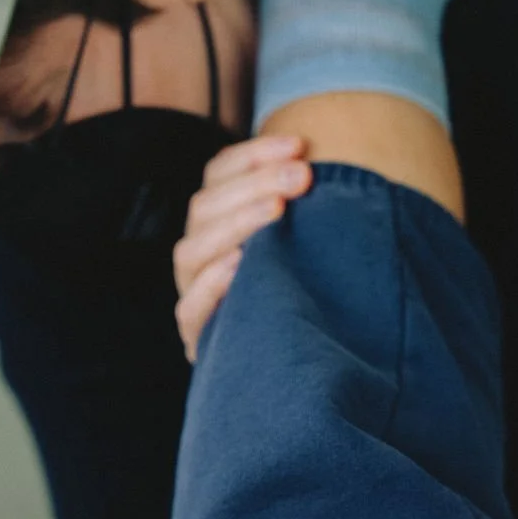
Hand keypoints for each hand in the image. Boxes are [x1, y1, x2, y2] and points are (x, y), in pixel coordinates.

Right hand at [173, 133, 311, 360]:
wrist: (290, 375)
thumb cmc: (306, 296)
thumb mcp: (306, 248)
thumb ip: (304, 212)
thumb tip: (327, 163)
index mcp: (216, 224)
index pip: (219, 175)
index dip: (254, 154)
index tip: (300, 143)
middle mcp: (198, 257)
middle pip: (205, 206)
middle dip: (254, 183)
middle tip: (302, 176)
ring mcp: (193, 296)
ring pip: (191, 251)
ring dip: (235, 225)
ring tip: (276, 211)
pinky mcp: (198, 339)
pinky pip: (190, 310)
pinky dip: (212, 285)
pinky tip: (241, 264)